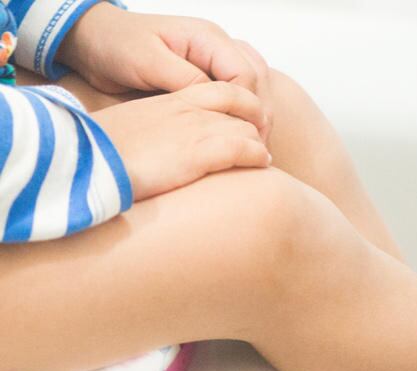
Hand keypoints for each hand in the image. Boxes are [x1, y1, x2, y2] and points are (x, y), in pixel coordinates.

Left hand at [58, 3, 273, 139]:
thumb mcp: (147, 62)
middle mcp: (218, 46)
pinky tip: (240, 132)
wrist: (95, 41)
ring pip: (255, 85)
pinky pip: (239, 91)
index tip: (246, 137)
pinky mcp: (208, 73)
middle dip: (261, 114)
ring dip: (257, 114)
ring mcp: (215, 59)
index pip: (246, 74)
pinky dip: (243, 111)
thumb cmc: (116, 46)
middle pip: (259, 81)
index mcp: (207, 38)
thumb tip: (217, 101)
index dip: (250, 107)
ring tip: (255, 144)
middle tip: (258, 148)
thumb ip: (184, 79)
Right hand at [91, 82, 270, 201]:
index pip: (218, 89)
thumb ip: (155, 131)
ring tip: (264, 155)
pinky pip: (243, 148)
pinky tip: (261, 163)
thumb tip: (161, 149)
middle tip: (262, 138)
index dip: (240, 103)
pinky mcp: (198, 152)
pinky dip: (257, 155)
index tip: (247, 121)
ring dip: (260, 139)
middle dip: (257, 118)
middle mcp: (186, 109)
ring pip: (246, 125)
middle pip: (240, 100)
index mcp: (169, 101)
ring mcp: (194, 128)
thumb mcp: (131, 131)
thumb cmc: (99, 151)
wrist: (81, 161)